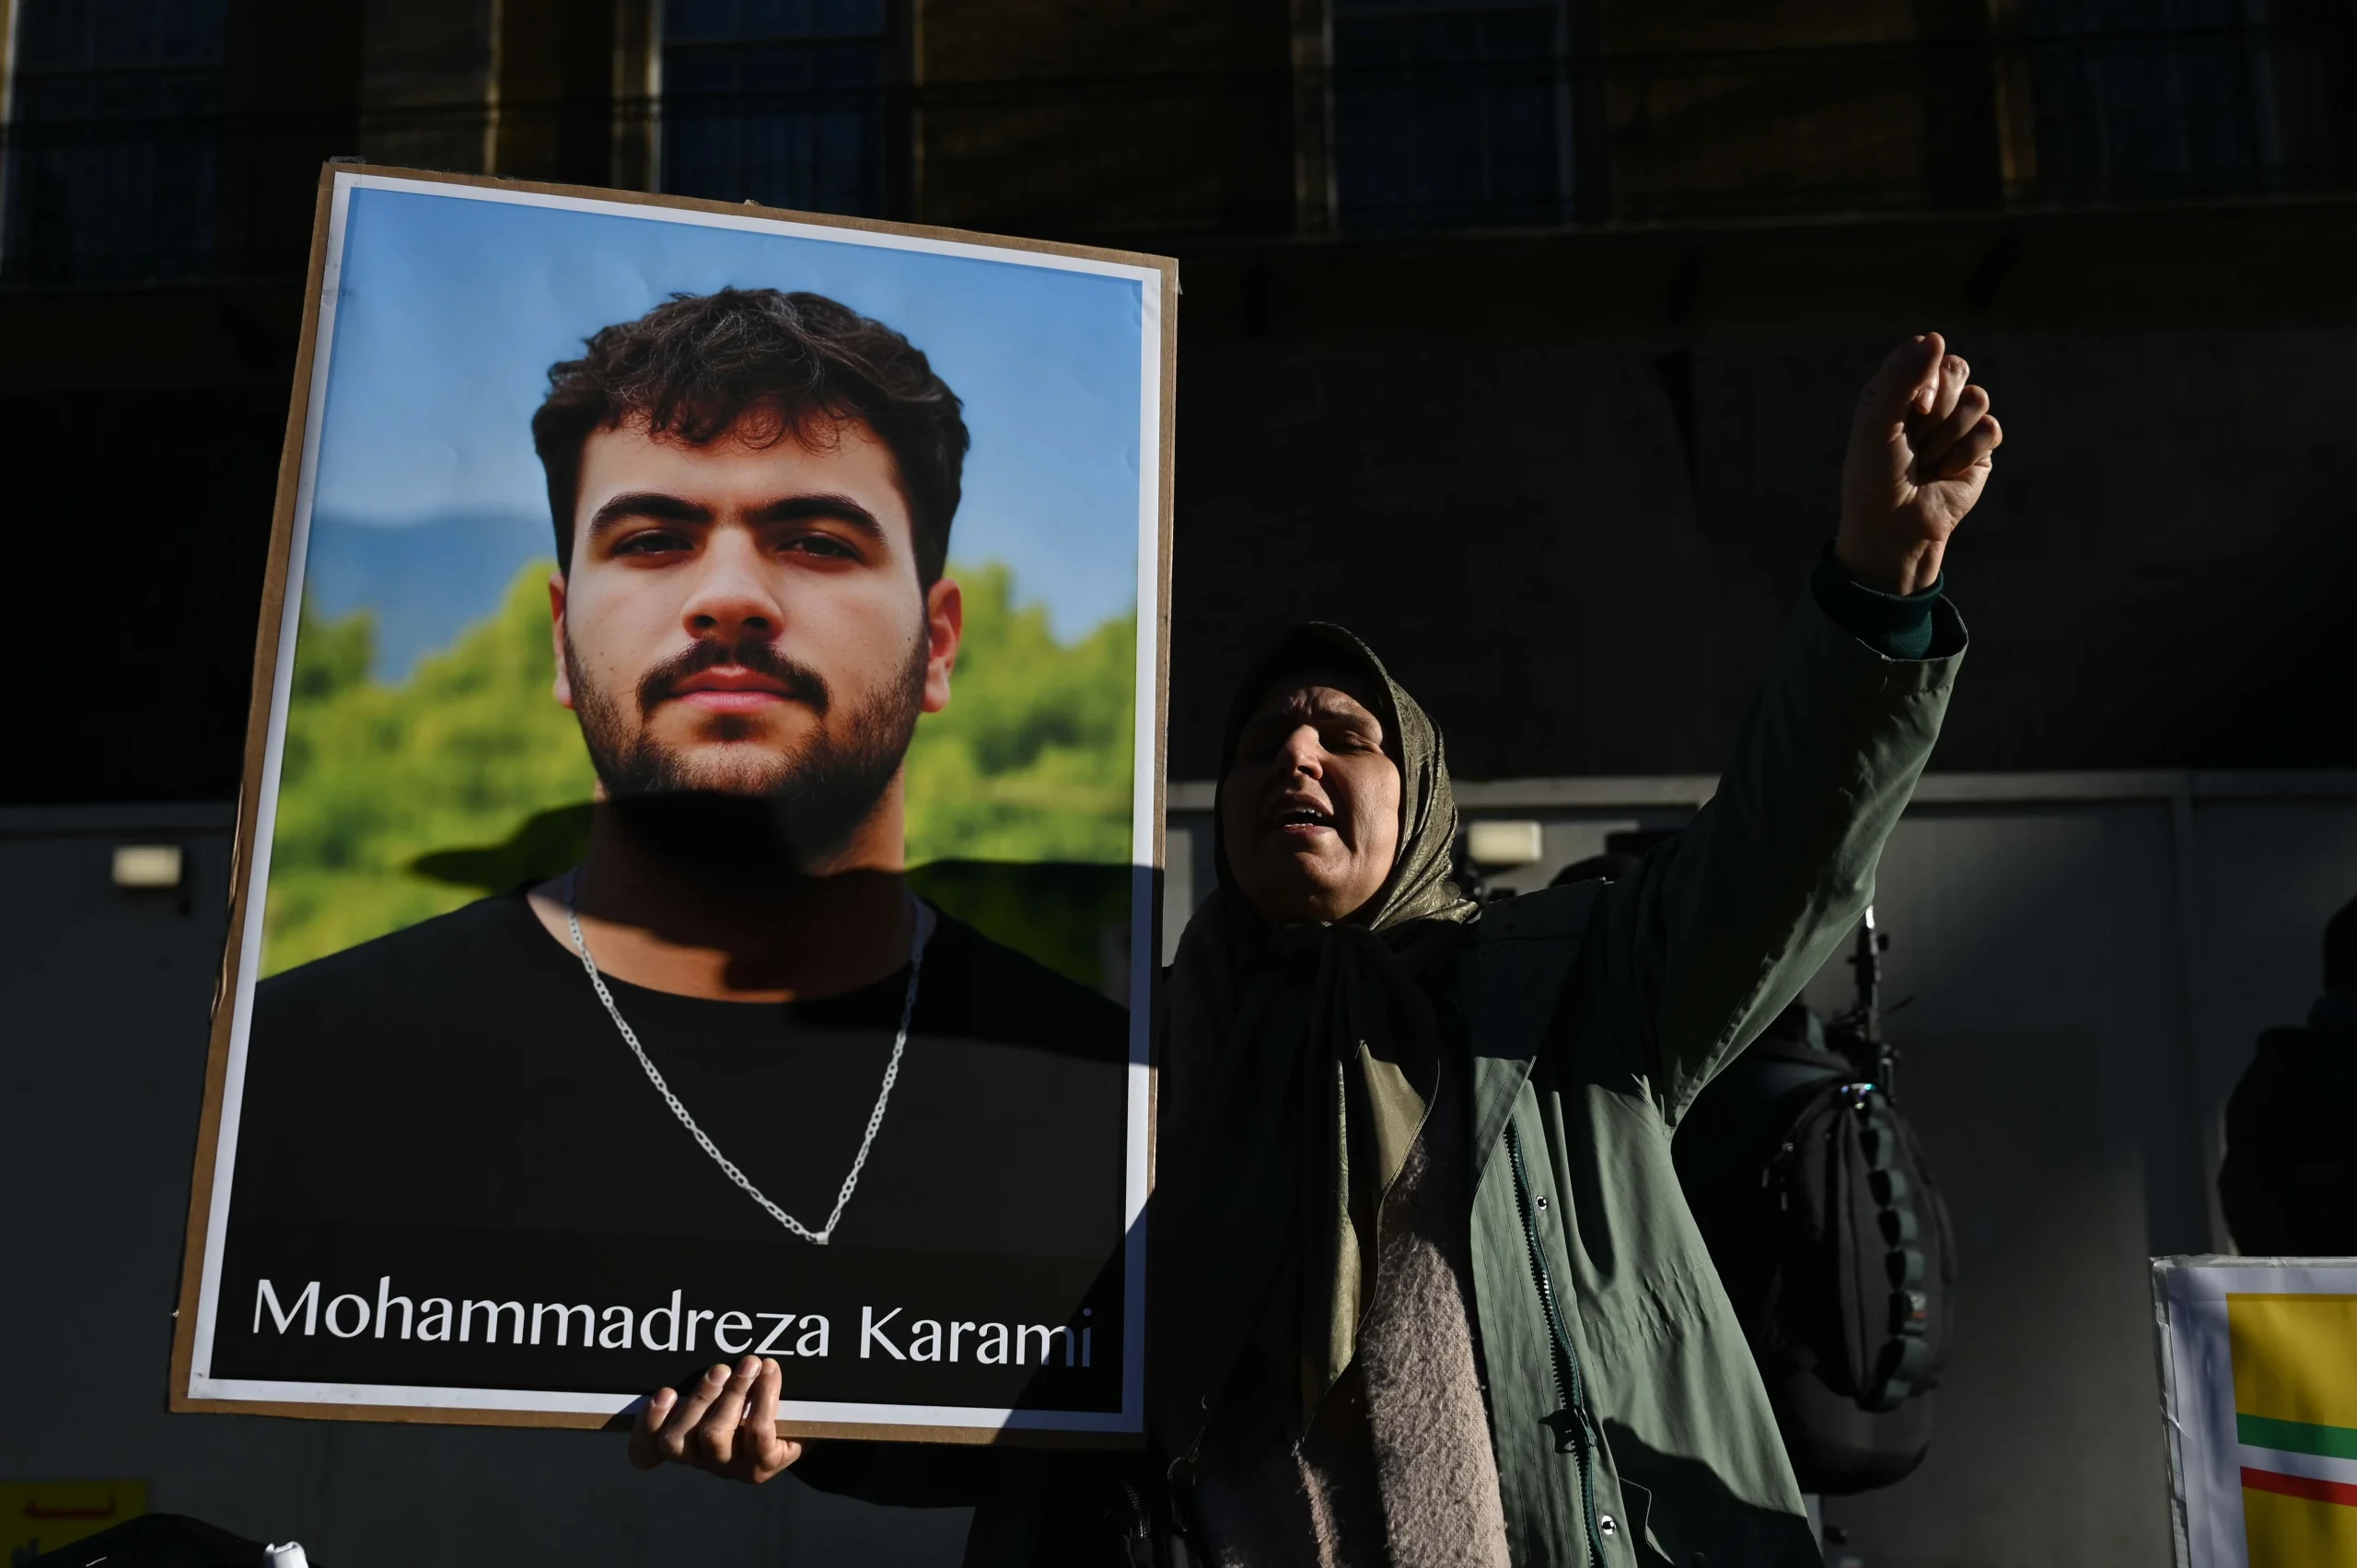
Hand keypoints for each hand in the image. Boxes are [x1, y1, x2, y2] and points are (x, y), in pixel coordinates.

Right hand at [628, 1356, 803, 1483]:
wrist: (803, 1424)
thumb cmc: (752, 1400)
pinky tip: (771, 1372)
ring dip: (732, 1394)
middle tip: (720, 1369)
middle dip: (697, 1398)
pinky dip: (765, 1397)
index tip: (665, 1391)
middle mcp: (700, 1458)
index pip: (646, 1449)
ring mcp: (728, 1467)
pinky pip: (758, 1432)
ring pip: (714, 1435)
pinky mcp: (761, 1467)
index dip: (647, 1425)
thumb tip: (699, 1336)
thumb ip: (705, 1376)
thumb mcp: (723, 1389)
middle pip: (676, 1440)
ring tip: (750, 1364)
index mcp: (683, 1441)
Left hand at [1837, 332, 2001, 594]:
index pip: (1926, 352)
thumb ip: (1902, 379)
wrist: (1894, 530)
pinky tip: (1945, 474)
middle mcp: (1928, 402)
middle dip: (1936, 408)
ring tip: (1925, 462)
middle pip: (1956, 369)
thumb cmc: (1875, 478)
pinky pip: (1991, 429)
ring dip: (1947, 436)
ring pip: (1976, 399)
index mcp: (1897, 390)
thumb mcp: (1878, 424)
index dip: (1924, 379)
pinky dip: (1964, 454)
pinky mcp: (1980, 449)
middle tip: (1914, 439)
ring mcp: (1956, 424)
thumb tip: (1936, 336)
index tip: (1911, 410)